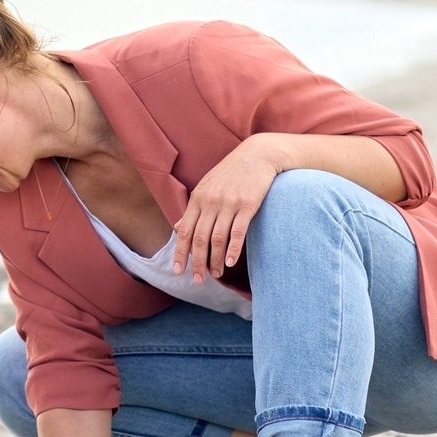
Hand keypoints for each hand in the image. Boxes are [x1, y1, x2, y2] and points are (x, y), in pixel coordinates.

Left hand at [172, 134, 281, 279]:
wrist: (258, 155)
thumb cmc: (231, 173)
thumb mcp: (206, 187)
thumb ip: (193, 208)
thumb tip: (178, 228)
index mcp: (198, 199)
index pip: (184, 231)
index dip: (180, 252)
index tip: (178, 270)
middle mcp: (210, 202)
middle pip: (199, 238)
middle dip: (197, 262)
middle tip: (198, 280)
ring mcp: (229, 203)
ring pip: (217, 239)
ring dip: (215, 260)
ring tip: (216, 275)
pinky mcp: (248, 205)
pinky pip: (238, 232)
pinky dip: (233, 249)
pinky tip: (230, 262)